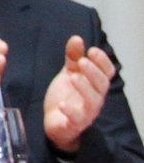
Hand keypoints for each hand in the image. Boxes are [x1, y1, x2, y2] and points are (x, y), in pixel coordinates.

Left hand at [44, 35, 114, 152]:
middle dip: (93, 72)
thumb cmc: (67, 95)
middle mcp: (94, 98)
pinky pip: (76, 120)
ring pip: (92, 102)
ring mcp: (86, 112)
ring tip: (73, 77)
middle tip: (82, 61)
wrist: (55, 122)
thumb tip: (77, 38)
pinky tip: (62, 105)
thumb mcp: (69, 74)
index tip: (92, 50)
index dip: (103, 62)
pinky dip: (70, 112)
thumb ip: (73, 58)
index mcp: (95, 85)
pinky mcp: (74, 124)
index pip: (107, 73)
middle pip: (101, 85)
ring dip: (85, 88)